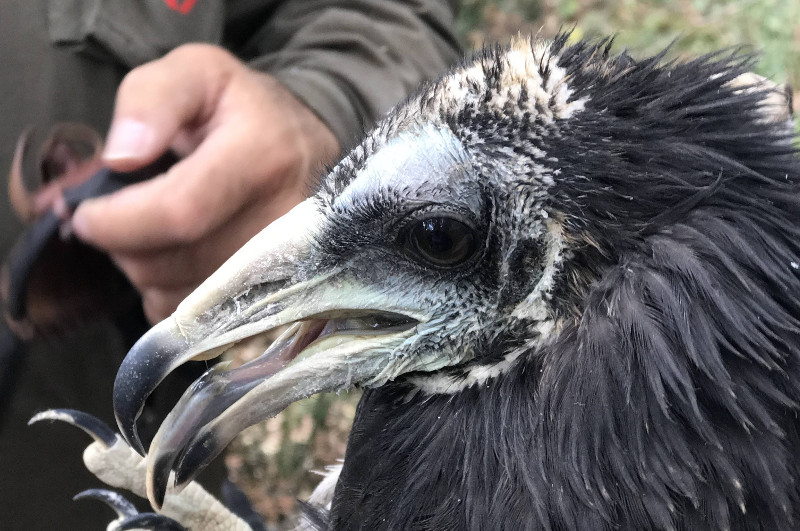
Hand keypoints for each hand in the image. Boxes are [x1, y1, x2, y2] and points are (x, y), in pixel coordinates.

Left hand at [71, 44, 339, 322]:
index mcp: (264, 155)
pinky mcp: (278, 298)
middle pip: (172, 261)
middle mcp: (286, 220)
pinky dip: (170, 291)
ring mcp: (287, 268)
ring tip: (153, 229)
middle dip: (124, 243)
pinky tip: (179, 256)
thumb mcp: (198, 72)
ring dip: (145, 268)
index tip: (83, 214)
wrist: (307, 149)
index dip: (117, 221)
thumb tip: (120, 159)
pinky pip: (197, 319)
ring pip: (179, 295)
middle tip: (119, 214)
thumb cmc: (244, 111)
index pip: (179, 212)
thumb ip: (151, 99)